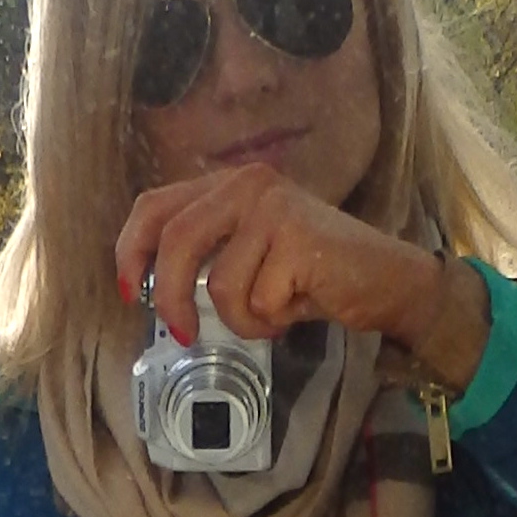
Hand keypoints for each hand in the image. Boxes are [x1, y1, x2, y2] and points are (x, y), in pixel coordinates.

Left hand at [115, 163, 488, 387]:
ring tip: (277, 309)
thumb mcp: (252, 255)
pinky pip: (256, 302)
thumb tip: (153, 288)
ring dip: (245, 318)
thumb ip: (209, 254)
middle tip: (185, 334)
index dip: (132, 250)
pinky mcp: (296, 239)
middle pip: (177, 242)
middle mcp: (248, 183)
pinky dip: (273, 322)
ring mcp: (273, 207)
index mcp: (229, 183)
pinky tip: (300, 306)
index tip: (130, 292)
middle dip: (172, 298)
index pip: (156, 206)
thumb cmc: (316, 275)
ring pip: (220, 285)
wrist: (385, 281)